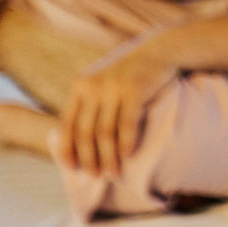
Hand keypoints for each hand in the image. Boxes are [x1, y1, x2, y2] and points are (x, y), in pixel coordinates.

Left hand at [59, 37, 178, 176]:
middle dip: (89, 158)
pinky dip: (126, 143)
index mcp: (80, 86)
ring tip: (113, 172)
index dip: (67, 149)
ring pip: (105, 131)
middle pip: (85, 131)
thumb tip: (77, 142)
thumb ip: (89, 105)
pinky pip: (127, 123)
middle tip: (96, 176)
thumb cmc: (131, 74)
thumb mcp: (103, 84)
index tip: (72, 168)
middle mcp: (93, 86)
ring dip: (108, 156)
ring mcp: (113, 87)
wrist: (160, 50)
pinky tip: (128, 156)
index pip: (67, 124)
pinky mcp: (135, 90)